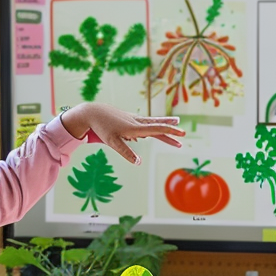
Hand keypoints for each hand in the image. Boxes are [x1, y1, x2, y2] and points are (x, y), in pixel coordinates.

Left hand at [61, 103, 184, 164]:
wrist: (92, 112)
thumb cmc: (102, 127)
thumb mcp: (113, 142)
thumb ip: (126, 153)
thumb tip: (139, 163)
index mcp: (135, 128)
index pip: (157, 130)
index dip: (170, 133)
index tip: (182, 134)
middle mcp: (136, 122)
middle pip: (157, 126)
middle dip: (170, 131)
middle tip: (183, 134)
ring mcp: (132, 119)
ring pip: (151, 124)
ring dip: (162, 127)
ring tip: (173, 128)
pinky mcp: (127, 119)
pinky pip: (142, 125)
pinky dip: (149, 128)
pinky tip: (148, 134)